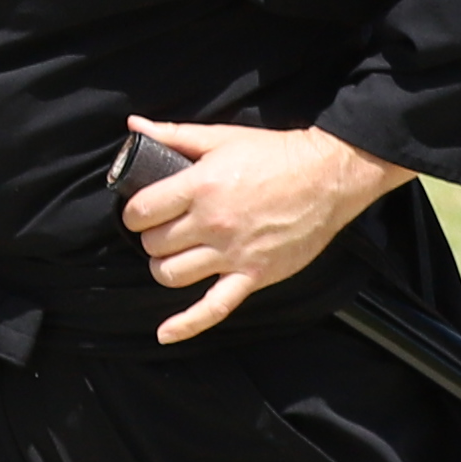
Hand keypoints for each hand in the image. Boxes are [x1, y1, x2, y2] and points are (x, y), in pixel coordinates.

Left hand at [120, 116, 407, 343]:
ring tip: (174, 255)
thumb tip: (133, 127)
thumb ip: (173, 135)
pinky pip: (213, 308)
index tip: (144, 210)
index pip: (141, 211)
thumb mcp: (221, 137)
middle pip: (154, 245)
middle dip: (152, 237)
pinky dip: (187, 325)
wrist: (327, 176)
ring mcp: (232, 253)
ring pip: (172, 275)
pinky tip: (165, 334)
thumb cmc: (274, 155)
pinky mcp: (253, 275)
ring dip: (164, 267)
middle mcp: (212, 223)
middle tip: (166, 228)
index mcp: (200, 186)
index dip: (135, 212)